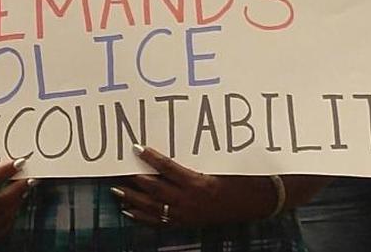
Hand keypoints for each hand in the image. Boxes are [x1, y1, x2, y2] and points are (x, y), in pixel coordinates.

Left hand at [114, 145, 273, 227]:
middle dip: (133, 180)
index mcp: (198, 183)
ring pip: (153, 207)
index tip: (136, 147)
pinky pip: (159, 222)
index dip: (150, 158)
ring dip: (132, 199)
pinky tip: (129, 211)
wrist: (255, 202)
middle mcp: (189, 201)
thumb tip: (171, 145)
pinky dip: (142, 217)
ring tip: (116, 190)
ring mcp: (186, 215)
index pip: (167, 168)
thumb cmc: (238, 179)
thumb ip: (195, 160)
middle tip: (116, 171)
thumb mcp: (217, 166)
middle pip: (154, 190)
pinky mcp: (186, 223)